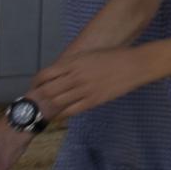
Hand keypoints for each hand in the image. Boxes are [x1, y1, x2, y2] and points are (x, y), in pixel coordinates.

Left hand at [32, 46, 155, 118]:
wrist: (134, 64)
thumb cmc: (113, 56)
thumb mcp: (89, 55)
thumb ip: (72, 64)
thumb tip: (58, 73)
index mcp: (74, 62)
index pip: (45, 74)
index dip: (37, 82)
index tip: (36, 86)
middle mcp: (76, 76)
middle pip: (48, 90)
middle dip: (40, 96)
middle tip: (38, 101)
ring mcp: (84, 89)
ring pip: (57, 102)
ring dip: (50, 106)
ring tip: (47, 108)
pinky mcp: (93, 100)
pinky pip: (71, 110)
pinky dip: (62, 113)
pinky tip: (60, 113)